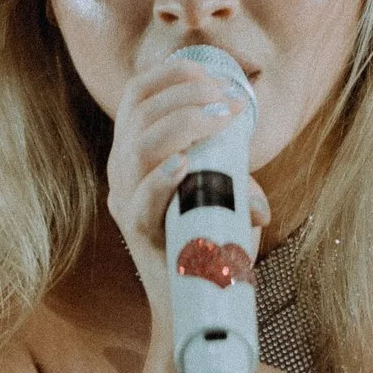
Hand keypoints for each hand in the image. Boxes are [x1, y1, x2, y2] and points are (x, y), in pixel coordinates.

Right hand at [104, 58, 269, 310]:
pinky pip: (141, 203)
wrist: (196, 296)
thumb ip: (232, 163)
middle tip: (229, 102)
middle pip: (140, 114)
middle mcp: (123, 169)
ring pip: (138, 149)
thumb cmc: (210, 236)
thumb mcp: (222, 186)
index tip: (213, 76)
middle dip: (186, 96)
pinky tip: (183, 164)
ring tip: (219, 119)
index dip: (172, 76)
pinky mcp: (138, 233)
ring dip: (182, 125)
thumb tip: (249, 134)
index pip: (139, 95)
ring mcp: (126, 200)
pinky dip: (161, 180)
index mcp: (136, 148)